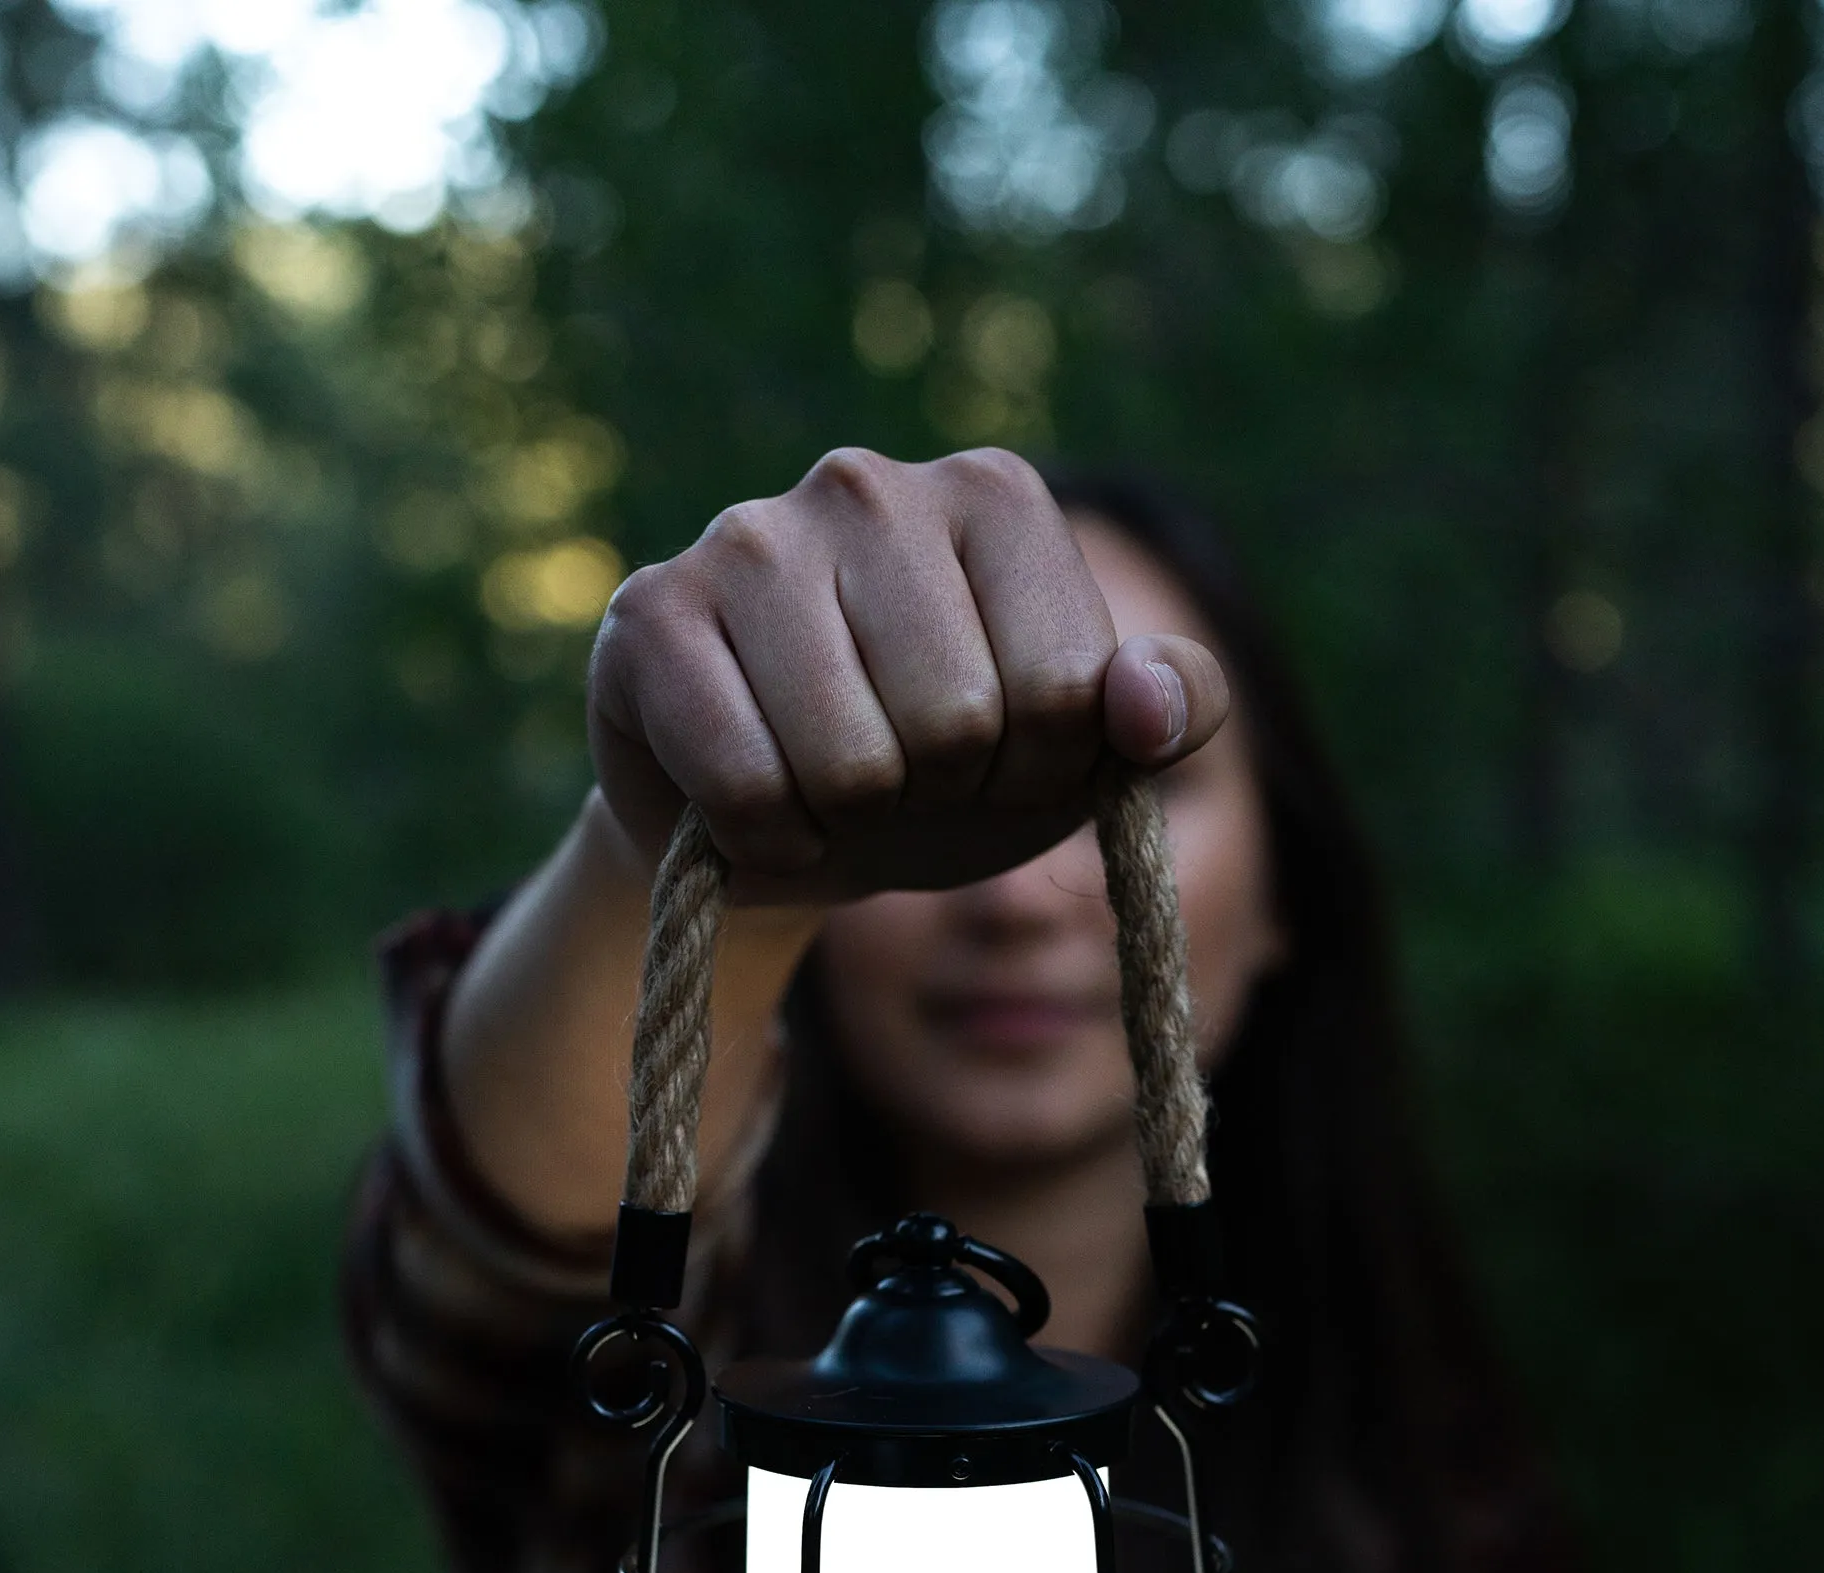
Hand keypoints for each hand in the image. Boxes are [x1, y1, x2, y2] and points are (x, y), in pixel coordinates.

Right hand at [587, 446, 1229, 901]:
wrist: (783, 829)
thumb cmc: (947, 778)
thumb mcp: (1080, 752)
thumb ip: (1171, 711)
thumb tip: (1149, 708)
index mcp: (993, 494)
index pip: (1065, 688)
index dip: (1040, 768)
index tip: (1000, 758)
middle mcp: (867, 483)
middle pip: (958, 722)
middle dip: (942, 794)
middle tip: (904, 777)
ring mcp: (748, 537)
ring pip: (851, 761)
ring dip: (850, 820)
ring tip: (831, 786)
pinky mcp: (652, 614)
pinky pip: (746, 785)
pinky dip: (765, 838)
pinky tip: (757, 808)